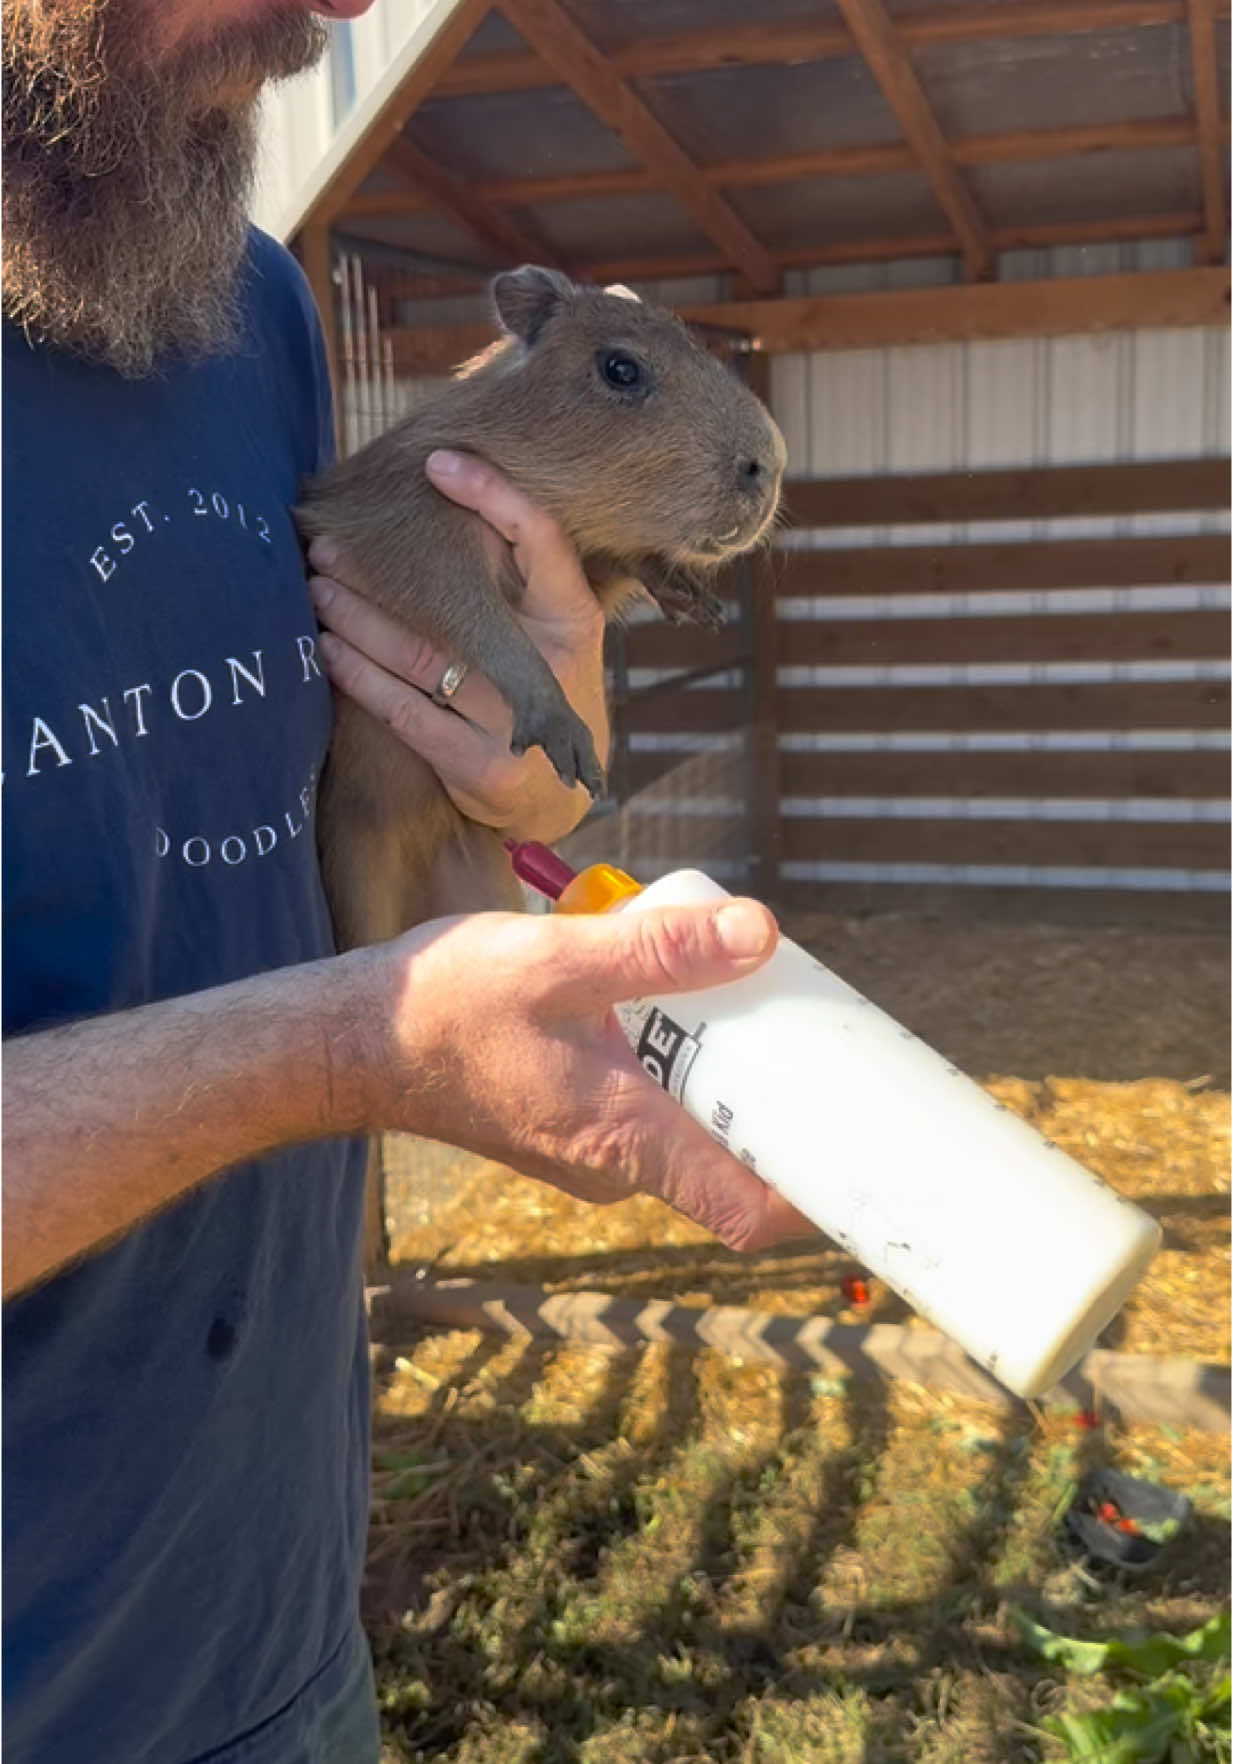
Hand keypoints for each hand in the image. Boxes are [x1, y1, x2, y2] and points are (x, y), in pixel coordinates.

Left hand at [307, 450, 608, 844]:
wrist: (556, 793)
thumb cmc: (541, 686)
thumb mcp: (551, 629)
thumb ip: (517, 575)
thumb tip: (444, 488)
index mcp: (574, 619)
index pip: (543, 539)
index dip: (494, 495)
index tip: (437, 463)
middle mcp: (551, 669)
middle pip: (458, 605)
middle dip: (383, 573)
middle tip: (329, 543)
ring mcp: (517, 724)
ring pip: (420, 658)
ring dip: (357, 620)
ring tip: (316, 590)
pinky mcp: (484, 769)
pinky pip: (405, 713)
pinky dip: (359, 678)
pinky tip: (328, 650)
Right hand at [358, 895, 817, 1253]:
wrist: (351, 1042)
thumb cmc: (443, 1007)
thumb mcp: (556, 960)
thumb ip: (657, 950)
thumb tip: (760, 932)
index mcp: (626, 1138)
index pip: (747, 1206)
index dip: (817, 1189)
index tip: (863, 1139)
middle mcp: (618, 1164)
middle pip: (735, 1162)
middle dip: (787, 1107)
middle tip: (822, 1032)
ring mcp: (595, 1151)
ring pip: (696, 1131)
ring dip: (734, 1079)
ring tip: (762, 1002)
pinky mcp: (576, 1126)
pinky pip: (659, 1113)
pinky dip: (688, 1071)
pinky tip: (687, 1006)